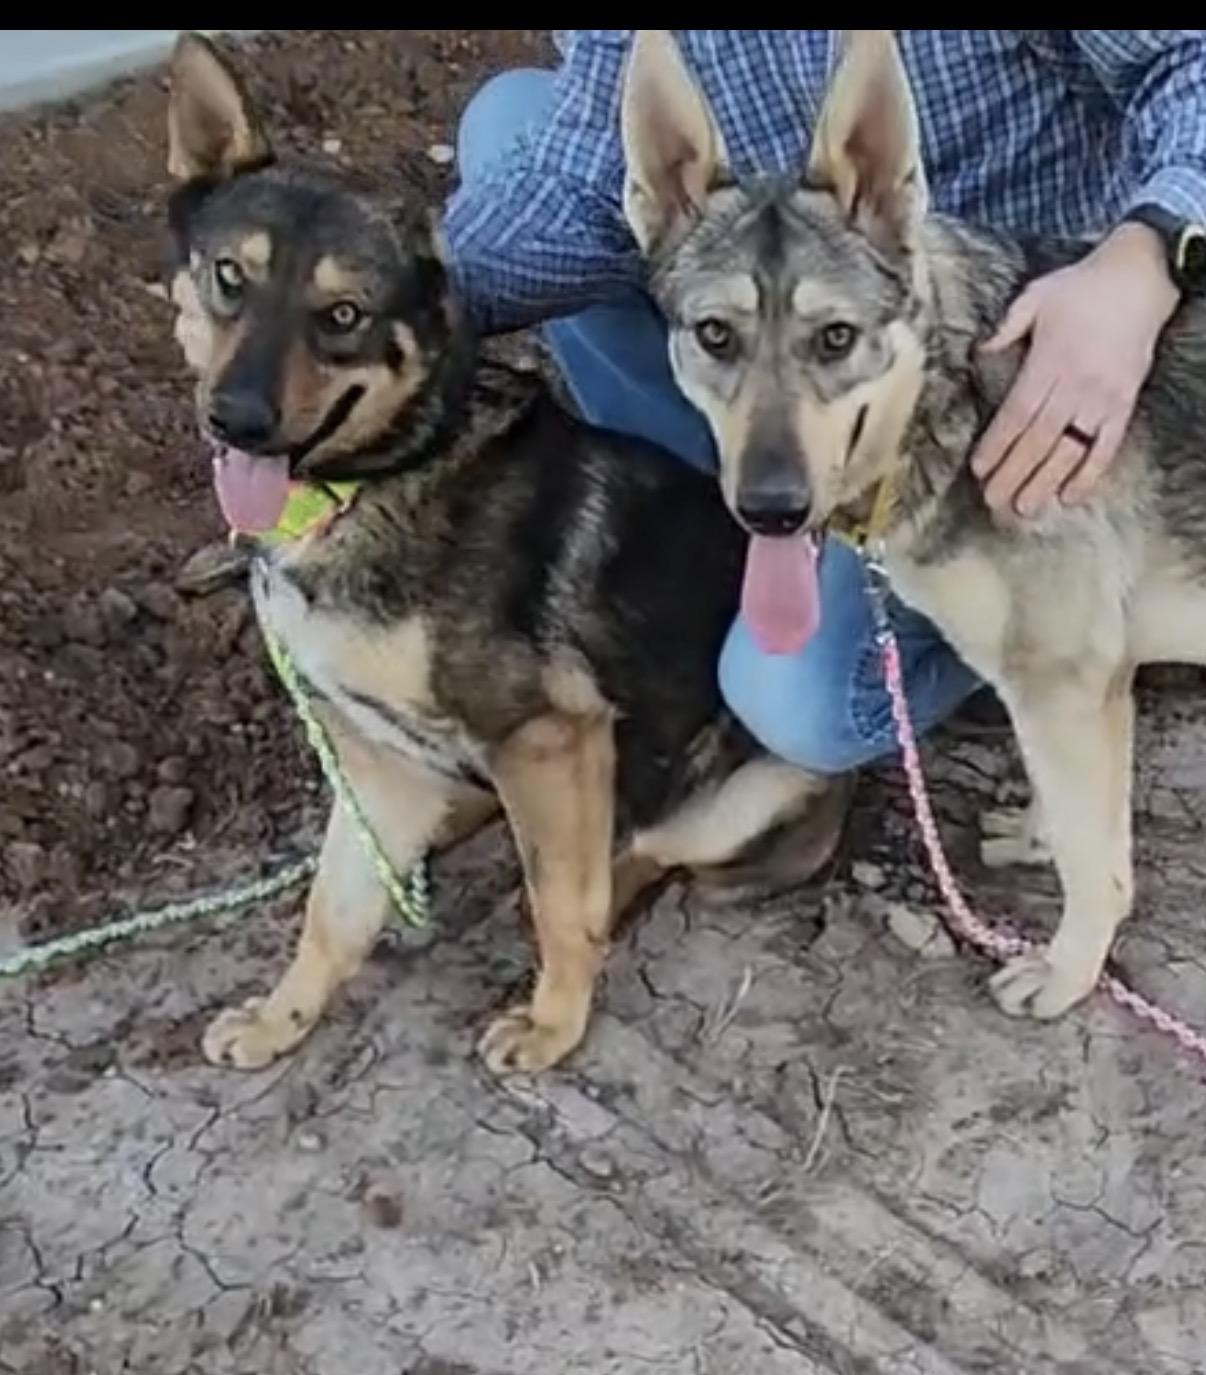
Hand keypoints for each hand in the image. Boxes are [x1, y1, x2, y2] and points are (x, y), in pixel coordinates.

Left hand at [970, 222, 1179, 517]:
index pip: (1017, 412)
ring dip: (1045, 481)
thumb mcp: (1036, 297)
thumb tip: (981, 350)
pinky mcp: (1124, 404)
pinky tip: (1070, 496)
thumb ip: (1007, 327)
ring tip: (1025, 509)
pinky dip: (1090, 473)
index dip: (997, 444)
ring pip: (1070, 449)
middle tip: (993, 502)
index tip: (978, 468)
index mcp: (1049, 361)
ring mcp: (1102, 397)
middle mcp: (1076, 384)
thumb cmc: (1081, 287)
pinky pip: (1107, 446)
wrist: (1141, 277)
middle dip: (1013, 473)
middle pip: (1039, 439)